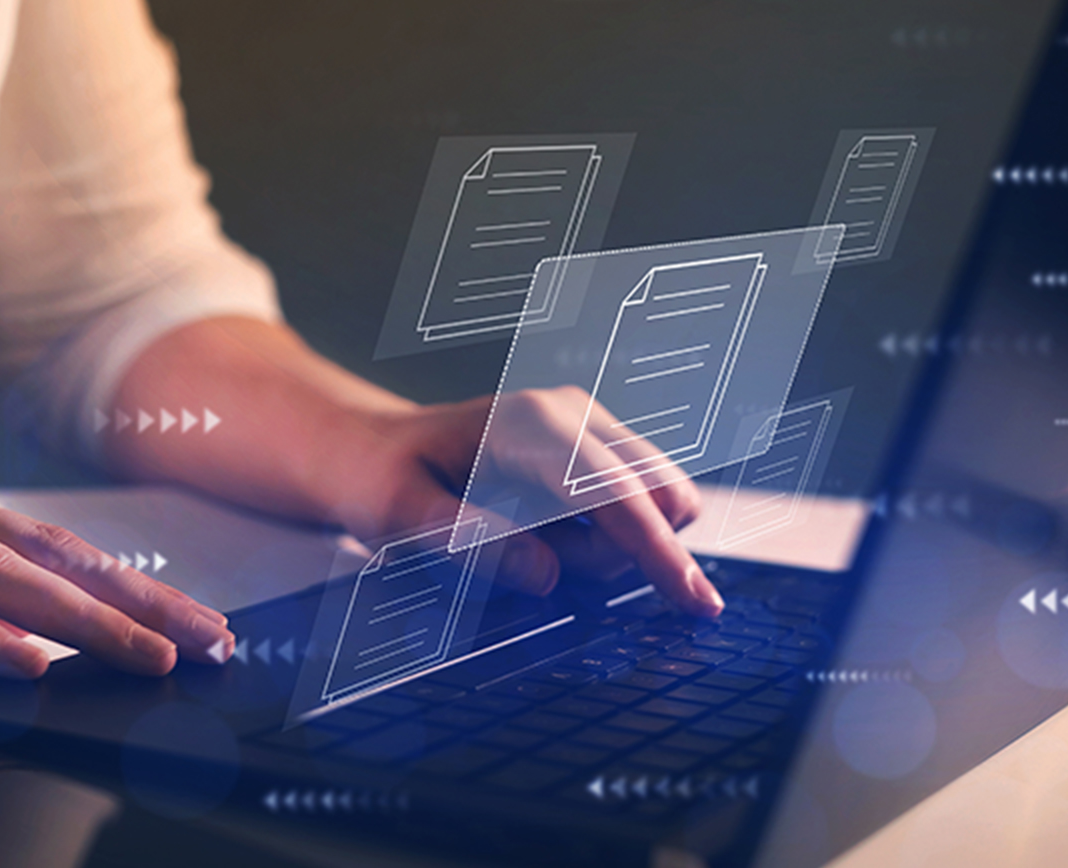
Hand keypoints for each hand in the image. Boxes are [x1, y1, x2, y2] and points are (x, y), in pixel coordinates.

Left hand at [332, 387, 722, 616]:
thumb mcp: (400, 516)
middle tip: (530, 559)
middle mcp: (572, 412)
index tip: (696, 603)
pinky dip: (600, 537)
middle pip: (653, 501)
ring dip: (601, 548)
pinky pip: (635, 506)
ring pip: (653, 507)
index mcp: (529, 425)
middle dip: (610, 555)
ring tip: (525, 540)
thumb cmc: (381, 478)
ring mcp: (589, 425)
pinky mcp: (594, 446)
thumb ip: (470, 543)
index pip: (617, 493)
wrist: (372, 447)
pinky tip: (544, 531)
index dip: (658, 552)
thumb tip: (546, 575)